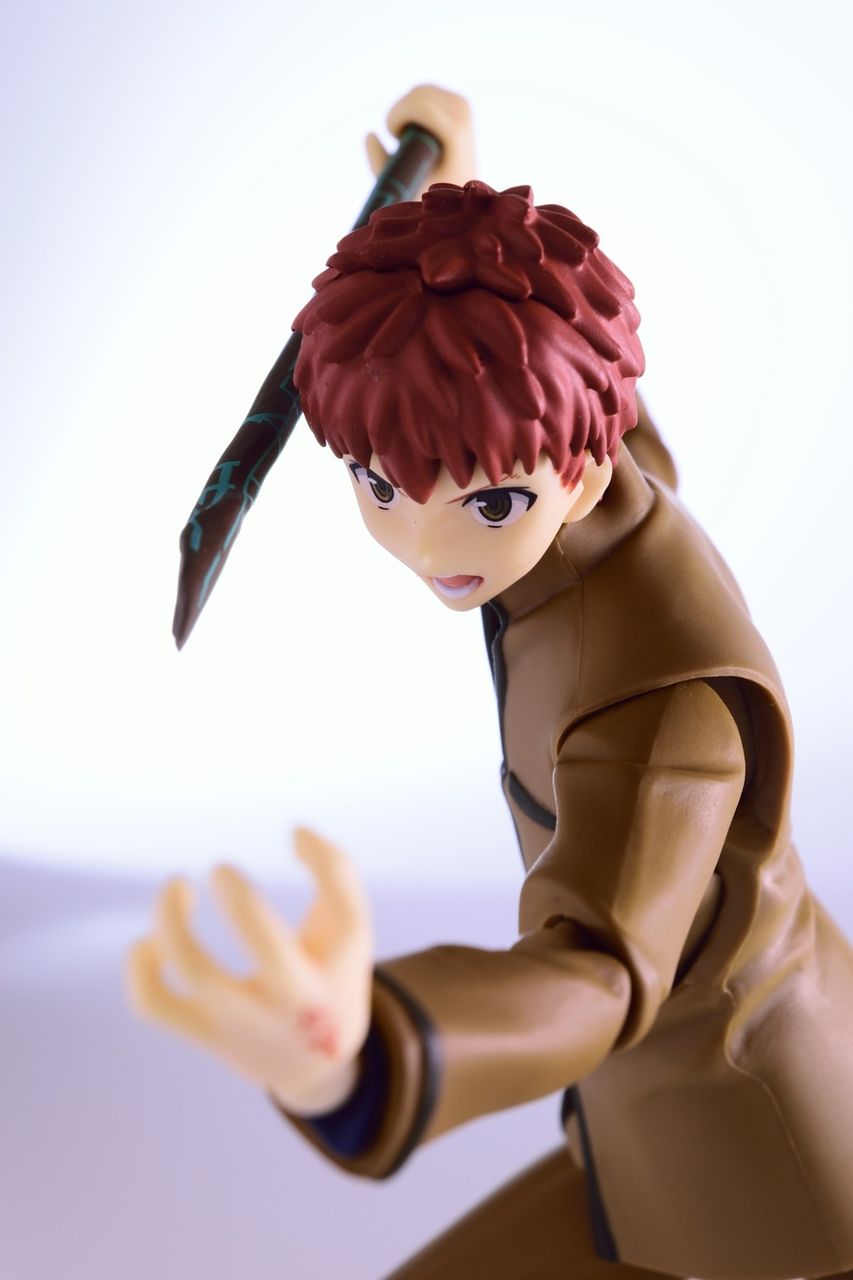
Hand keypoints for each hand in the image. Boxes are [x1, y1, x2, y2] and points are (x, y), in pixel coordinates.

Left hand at [125, 828, 372, 1115]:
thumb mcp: (346, 928)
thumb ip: (335, 871)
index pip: (343, 912)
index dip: (322, 859)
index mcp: (334, 970)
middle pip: (270, 951)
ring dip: (175, 923)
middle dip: (245, 902)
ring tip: (177, 886)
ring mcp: (244, 1024)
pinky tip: (154, 941)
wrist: (312, 1066)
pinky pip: (155, 1003)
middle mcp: (292, 1003)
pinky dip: (142, 964)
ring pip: (196, 975)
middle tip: (223, 870)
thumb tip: (295, 833)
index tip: (294, 834)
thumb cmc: (326, 971)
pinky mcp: (205, 1034)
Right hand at [366, 84, 475, 193]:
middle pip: (418, 94)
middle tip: (397, 138)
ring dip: (405, 111)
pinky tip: (415, 130)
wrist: (464, 198)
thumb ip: (379, 164)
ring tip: (406, 137)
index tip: (393, 137)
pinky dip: (413, 107)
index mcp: (455, 133)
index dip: (397, 116)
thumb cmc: (431, 198)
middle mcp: (463, 115)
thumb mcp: (401, 188)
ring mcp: (464, 107)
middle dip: (400, 113)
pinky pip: (428, 92)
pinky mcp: (460, 103)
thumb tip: (370, 135)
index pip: (420, 105)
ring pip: (421, 91)